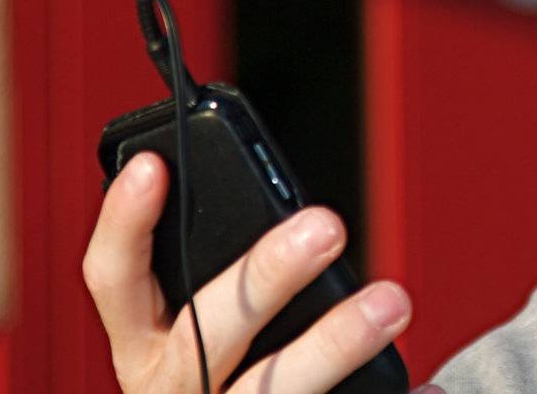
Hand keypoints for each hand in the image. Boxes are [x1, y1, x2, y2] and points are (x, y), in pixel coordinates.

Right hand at [83, 151, 440, 393]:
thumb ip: (234, 271)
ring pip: (273, 389)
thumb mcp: (211, 322)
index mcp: (145, 344)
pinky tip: (424, 383)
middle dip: (265, 276)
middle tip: (327, 225)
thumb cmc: (239, 364)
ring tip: (391, 301)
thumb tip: (302, 214)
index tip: (153, 165)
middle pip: (205, 334)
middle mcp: (171, 389)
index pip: (112, 281)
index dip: (124, 223)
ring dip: (334, 342)